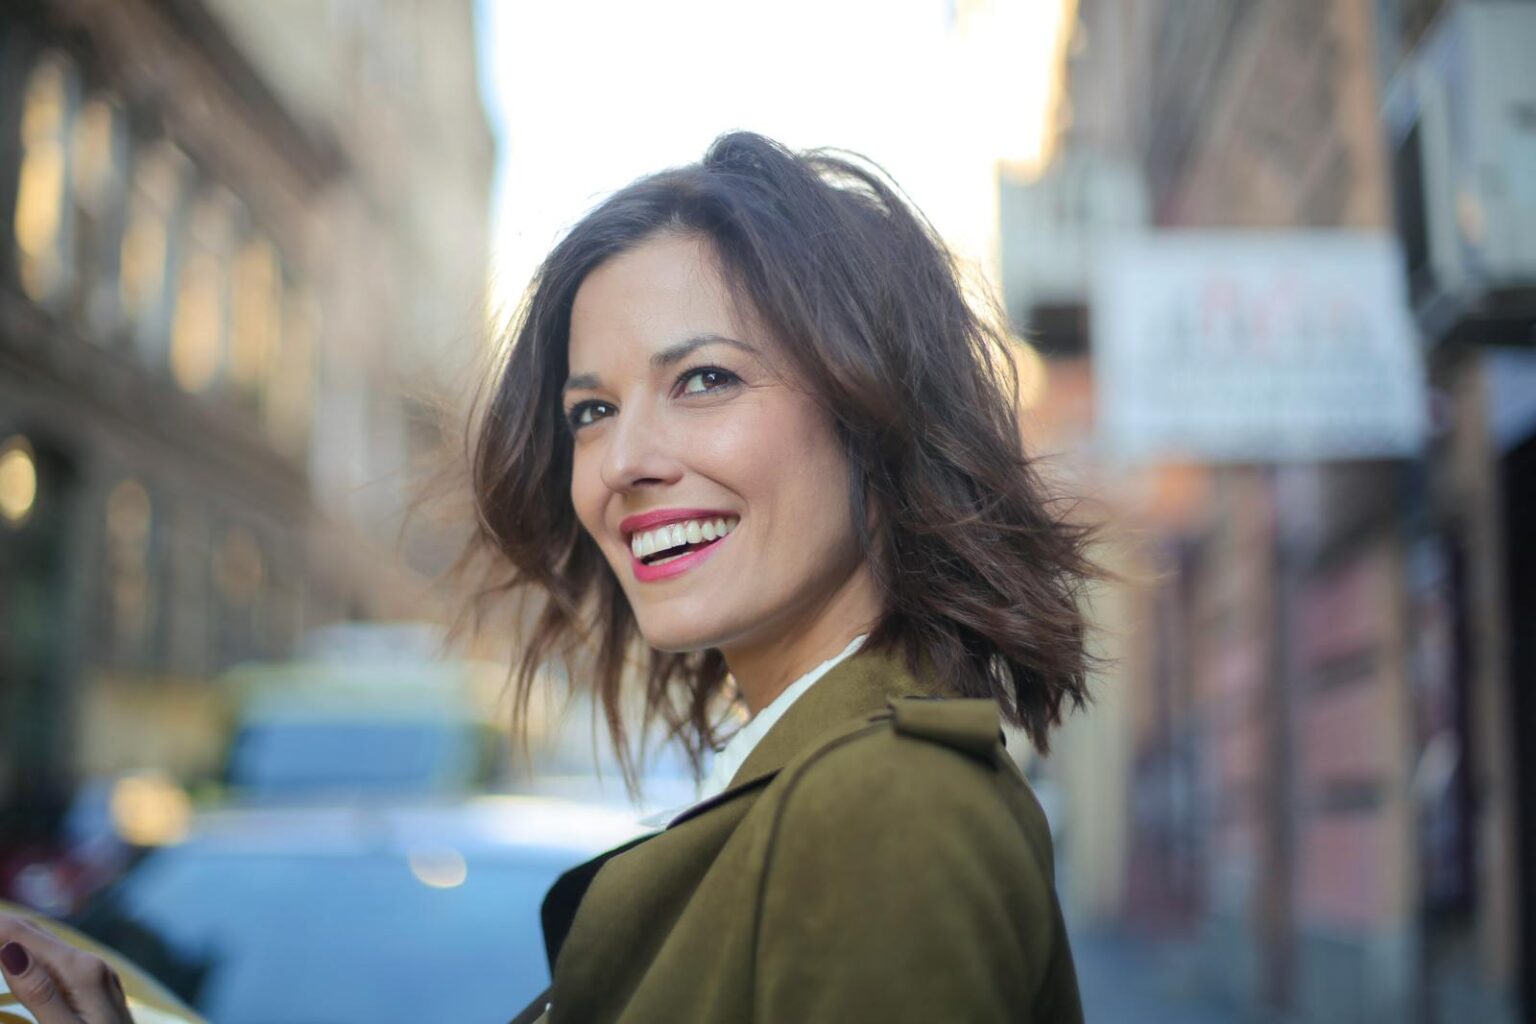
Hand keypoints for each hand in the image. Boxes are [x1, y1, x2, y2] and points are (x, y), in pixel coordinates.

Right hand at [0, 914, 133, 1022]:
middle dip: (4, 929)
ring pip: (47, 946)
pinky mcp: (96, 988)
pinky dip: (33, 954)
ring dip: (16, 939)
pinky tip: (21, 959)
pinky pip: (57, 962)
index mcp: (83, 969)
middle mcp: (92, 963)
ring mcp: (97, 975)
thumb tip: (10, 948)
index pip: (25, 935)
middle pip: (36, 934)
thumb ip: (40, 992)